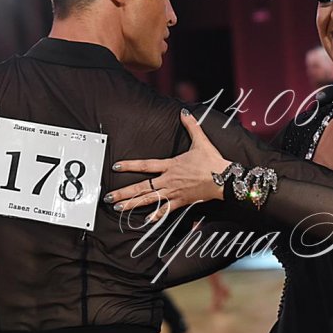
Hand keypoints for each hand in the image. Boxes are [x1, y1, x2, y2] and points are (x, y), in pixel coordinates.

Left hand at [105, 111, 231, 216]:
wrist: (223, 179)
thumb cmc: (212, 161)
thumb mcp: (201, 141)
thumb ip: (191, 126)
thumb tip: (184, 112)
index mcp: (171, 165)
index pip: (145, 165)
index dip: (130, 165)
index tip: (116, 167)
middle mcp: (169, 180)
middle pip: (142, 187)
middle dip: (124, 193)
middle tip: (109, 198)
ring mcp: (174, 192)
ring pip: (150, 200)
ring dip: (133, 204)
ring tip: (118, 209)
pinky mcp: (182, 201)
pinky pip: (166, 210)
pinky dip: (156, 216)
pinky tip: (146, 220)